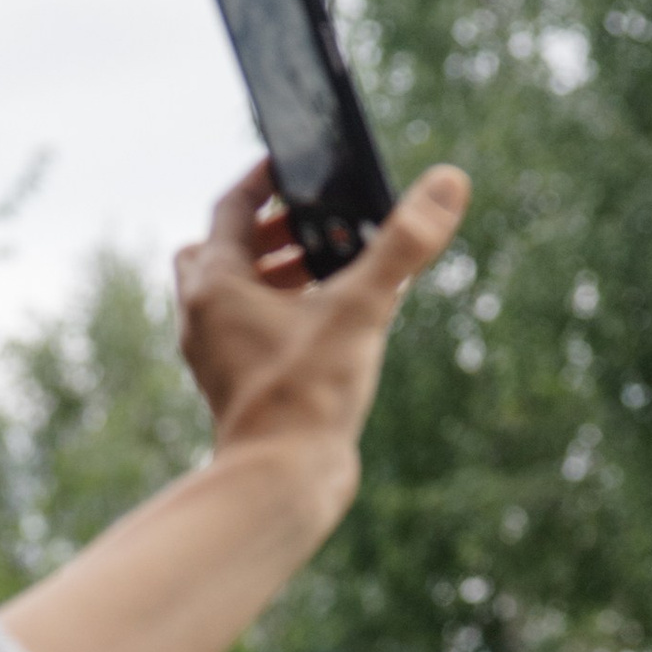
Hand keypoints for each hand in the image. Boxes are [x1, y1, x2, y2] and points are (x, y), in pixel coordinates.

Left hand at [175, 157, 469, 490]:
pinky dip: (282, 316)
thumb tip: (448, 181)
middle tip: (321, 225)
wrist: (281, 485)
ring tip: (334, 270)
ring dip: (278, 274)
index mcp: (216, 284)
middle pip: (225, 249)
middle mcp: (203, 317)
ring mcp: (216, 357)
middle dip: (273, 231)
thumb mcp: (361, 308)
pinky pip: (251, 334)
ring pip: (236, 295)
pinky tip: (332, 327)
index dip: (266, 180)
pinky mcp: (237, 389)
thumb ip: (402, 245)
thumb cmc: (306, 396)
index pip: (232, 207)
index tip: (299, 166)